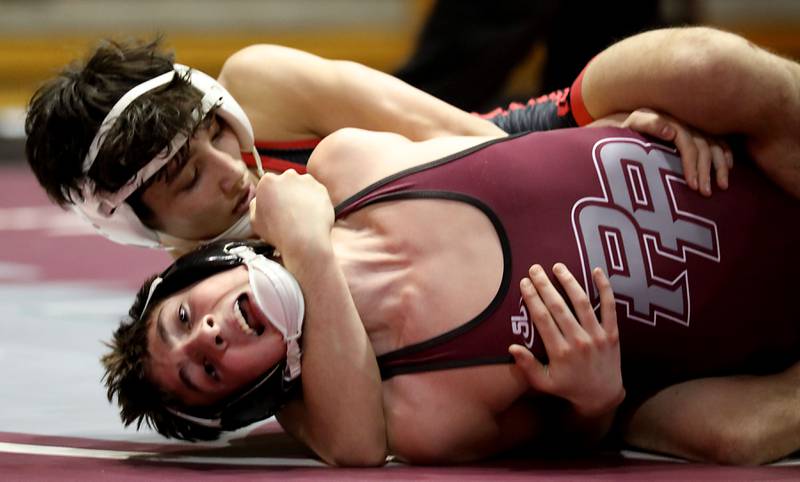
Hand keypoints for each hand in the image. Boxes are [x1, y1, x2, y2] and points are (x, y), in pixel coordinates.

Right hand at [249, 169, 333, 253]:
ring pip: (303, 185)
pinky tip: (311, 214)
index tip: (277, 205)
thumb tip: (258, 200)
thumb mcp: (255, 221)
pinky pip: (316, 192)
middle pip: (287, 181)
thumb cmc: (278, 232)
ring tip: (301, 214)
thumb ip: (255, 205)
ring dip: (302, 195)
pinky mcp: (321, 188)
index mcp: (268, 182)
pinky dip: (315, 200)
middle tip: (289, 210)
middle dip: (288, 192)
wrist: (304, 239)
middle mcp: (287, 176)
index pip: (270, 183)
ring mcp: (306, 181)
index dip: (273, 195)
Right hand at [509, 263, 623, 417]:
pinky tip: (597, 270)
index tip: (524, 283)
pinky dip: (605, 288)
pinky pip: (610, 307)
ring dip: (569, 282)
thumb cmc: (569, 387)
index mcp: (560, 352)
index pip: (542, 319)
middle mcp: (579, 342)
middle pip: (558, 307)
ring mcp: (597, 336)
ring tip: (558, 266)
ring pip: (582, 303)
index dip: (532, 298)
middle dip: (545, 285)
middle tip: (535, 269)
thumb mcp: (544, 383)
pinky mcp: (613, 333)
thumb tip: (512, 347)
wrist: (603, 396)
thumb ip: (527, 366)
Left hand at [621, 108, 732, 196]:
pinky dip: (726, 153)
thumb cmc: (628, 127)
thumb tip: (671, 132)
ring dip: (721, 166)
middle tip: (706, 193)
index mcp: (674, 122)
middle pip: (704, 148)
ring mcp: (696, 126)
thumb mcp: (633, 122)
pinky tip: (729, 168)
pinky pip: (719, 141)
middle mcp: (688, 123)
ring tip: (722, 186)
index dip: (692, 165)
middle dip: (707, 172)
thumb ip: (649, 124)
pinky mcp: (700, 130)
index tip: (692, 186)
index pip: (689, 145)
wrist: (629, 119)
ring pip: (715, 146)